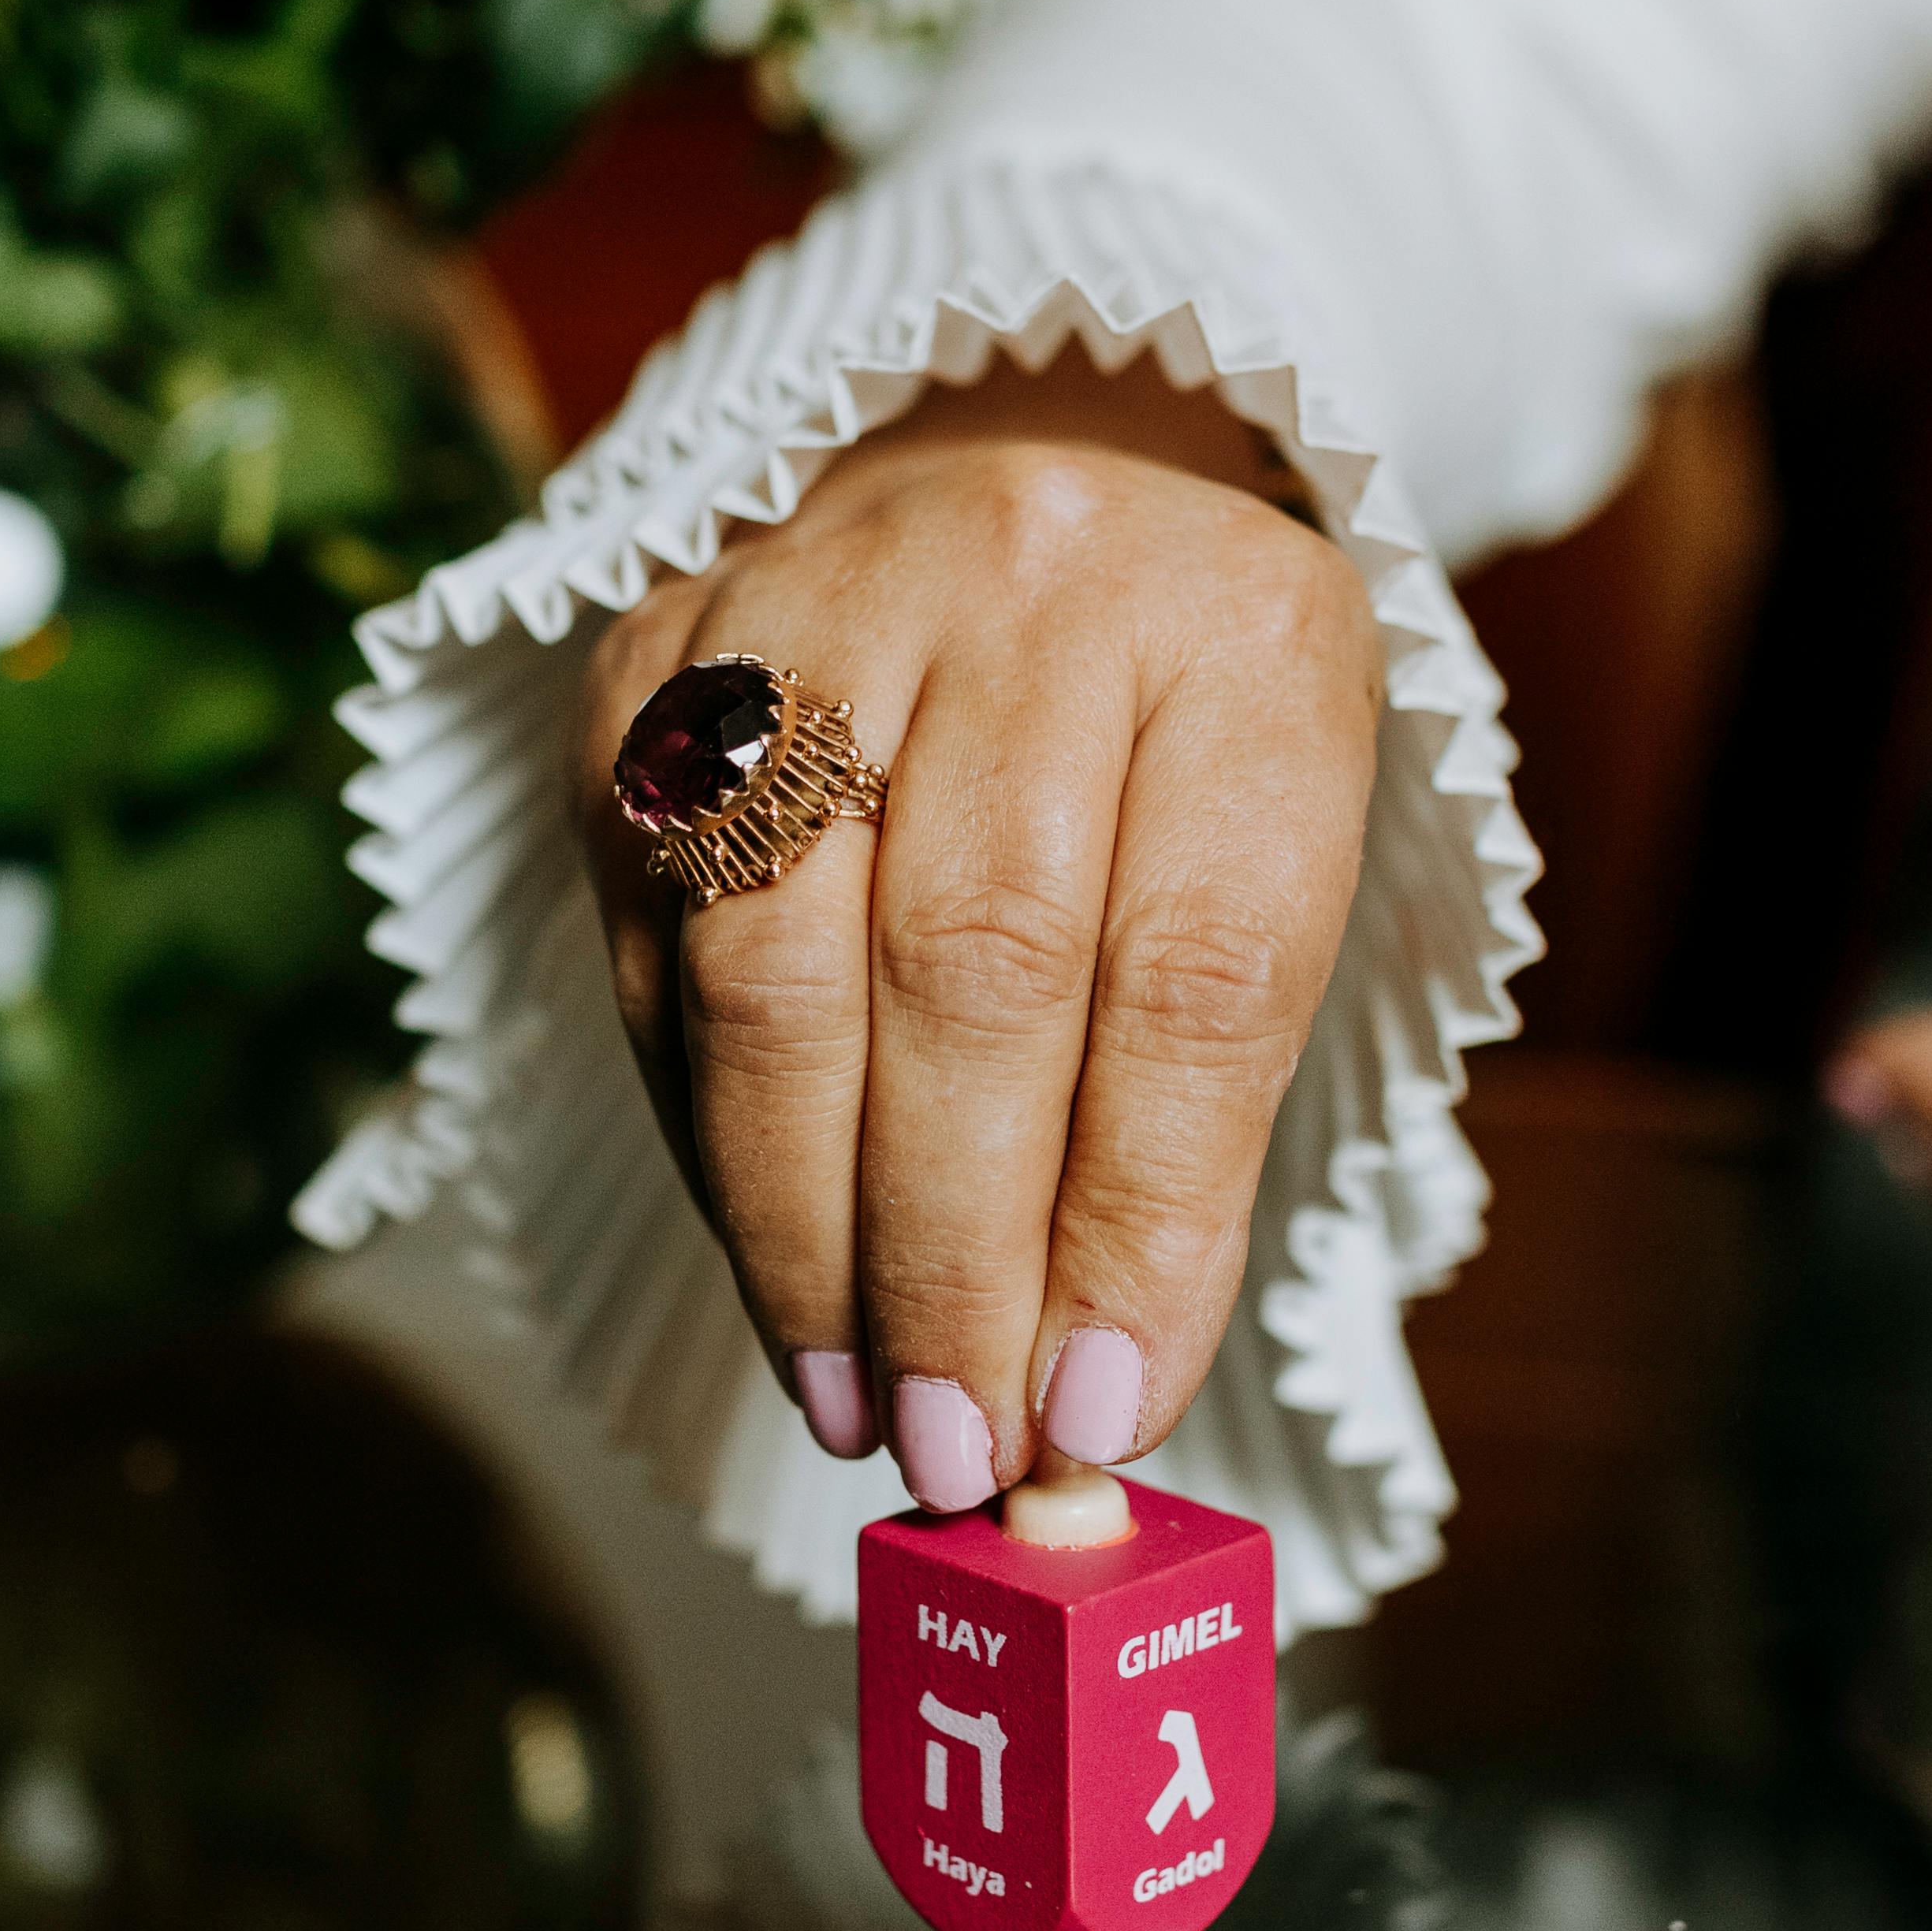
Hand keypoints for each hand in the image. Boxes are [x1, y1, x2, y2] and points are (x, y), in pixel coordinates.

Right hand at [577, 361, 1382, 1506]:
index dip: (1139, 1215)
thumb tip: (1089, 1405)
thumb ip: (1194, 1134)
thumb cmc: (1179, 738)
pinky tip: (772, 1265)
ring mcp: (813, 601)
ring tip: (854, 1402)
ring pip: (774, 960)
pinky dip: (709, 1142)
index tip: (1102, 1414)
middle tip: (959, 1450)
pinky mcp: (656, 664)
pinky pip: (659, 946)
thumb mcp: (1275, 880)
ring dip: (800, 1226)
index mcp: (1243, 632)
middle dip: (952, 1254)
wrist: (1041, 480)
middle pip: (973, 966)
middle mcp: (1022, 577)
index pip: (1194, 969)